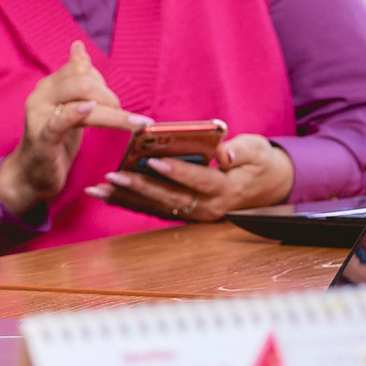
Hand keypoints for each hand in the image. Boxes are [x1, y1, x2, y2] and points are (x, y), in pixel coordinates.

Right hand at [0, 41, 149, 216]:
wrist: (30, 174)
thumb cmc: (53, 139)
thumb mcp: (65, 105)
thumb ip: (74, 78)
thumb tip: (78, 46)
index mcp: (49, 85)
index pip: (81, 68)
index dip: (101, 81)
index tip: (111, 101)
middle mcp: (41, 95)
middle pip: (83, 80)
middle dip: (110, 96)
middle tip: (123, 116)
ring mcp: (39, 116)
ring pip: (81, 100)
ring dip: (113, 112)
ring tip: (134, 123)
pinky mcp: (42, 138)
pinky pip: (60, 122)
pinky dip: (76, 113)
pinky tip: (90, 109)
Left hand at [91, 133, 294, 221]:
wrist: (267, 187)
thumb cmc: (259, 163)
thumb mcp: (256, 151)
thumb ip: (240, 152)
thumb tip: (224, 154)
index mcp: (226, 190)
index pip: (199, 181)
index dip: (177, 171)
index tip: (155, 161)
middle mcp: (207, 208)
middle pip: (170, 198)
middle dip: (140, 188)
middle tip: (114, 176)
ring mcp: (194, 214)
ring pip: (156, 208)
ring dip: (126, 199)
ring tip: (98, 189)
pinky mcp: (183, 214)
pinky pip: (153, 209)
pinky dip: (128, 203)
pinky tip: (104, 195)